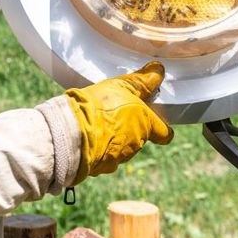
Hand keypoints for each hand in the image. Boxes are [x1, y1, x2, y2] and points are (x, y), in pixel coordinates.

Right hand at [64, 61, 173, 182]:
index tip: (160, 128)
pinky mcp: (104, 167)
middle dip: (130, 128)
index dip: (162, 130)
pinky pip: (105, 158)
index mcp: (146, 124)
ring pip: (122, 148)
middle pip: (139, 137)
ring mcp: (120, 157)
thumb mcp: (122, 86)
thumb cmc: (99, 106)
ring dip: (114, 139)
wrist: (74, 130)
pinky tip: (89, 138)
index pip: (164, 133)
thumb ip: (142, 81)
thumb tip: (158, 70)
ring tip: (97, 125)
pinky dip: (100, 150)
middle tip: (114, 114)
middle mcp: (137, 143)